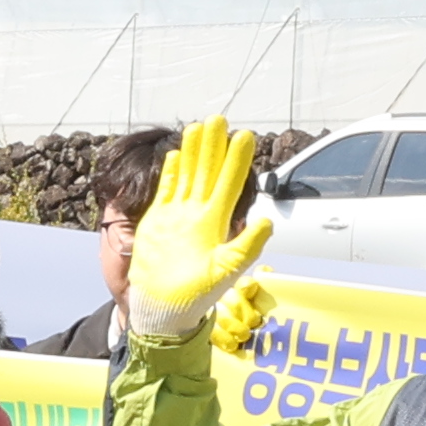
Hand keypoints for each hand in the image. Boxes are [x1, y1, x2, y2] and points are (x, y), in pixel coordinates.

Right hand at [120, 119, 276, 345]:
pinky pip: (166, 191)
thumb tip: (267, 221)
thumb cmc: (196, 294)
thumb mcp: (226, 270)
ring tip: (198, 126)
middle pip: (208, 172)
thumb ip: (247, 246)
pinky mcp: (157, 221)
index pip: (229, 183)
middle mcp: (199, 214)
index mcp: (216, 222)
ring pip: (188, 175)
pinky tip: (175, 155)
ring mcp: (178, 216)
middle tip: (219, 119)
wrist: (164, 306)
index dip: (237, 160)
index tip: (245, 135)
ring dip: (193, 152)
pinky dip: (171, 173)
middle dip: (213, 146)